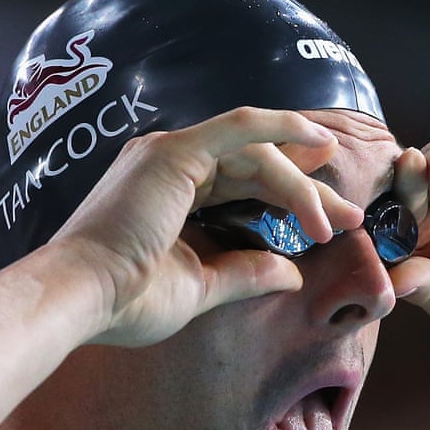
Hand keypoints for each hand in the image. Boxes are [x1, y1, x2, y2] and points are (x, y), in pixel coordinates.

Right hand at [45, 107, 363, 347]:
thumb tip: (290, 273)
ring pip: (254, 151)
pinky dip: (279, 128)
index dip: (286, 197)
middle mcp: (166, 164)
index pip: (240, 184)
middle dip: (305, 190)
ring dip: (301, 180)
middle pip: (254, 165)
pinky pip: (239, 127)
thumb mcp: (200, 287)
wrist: (80, 300)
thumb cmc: (125, 302)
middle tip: (348, 217)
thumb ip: (244, 272)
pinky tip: (315, 142)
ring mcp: (169, 153)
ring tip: (339, 215)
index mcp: (168, 193)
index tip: (325, 220)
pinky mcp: (176, 152)